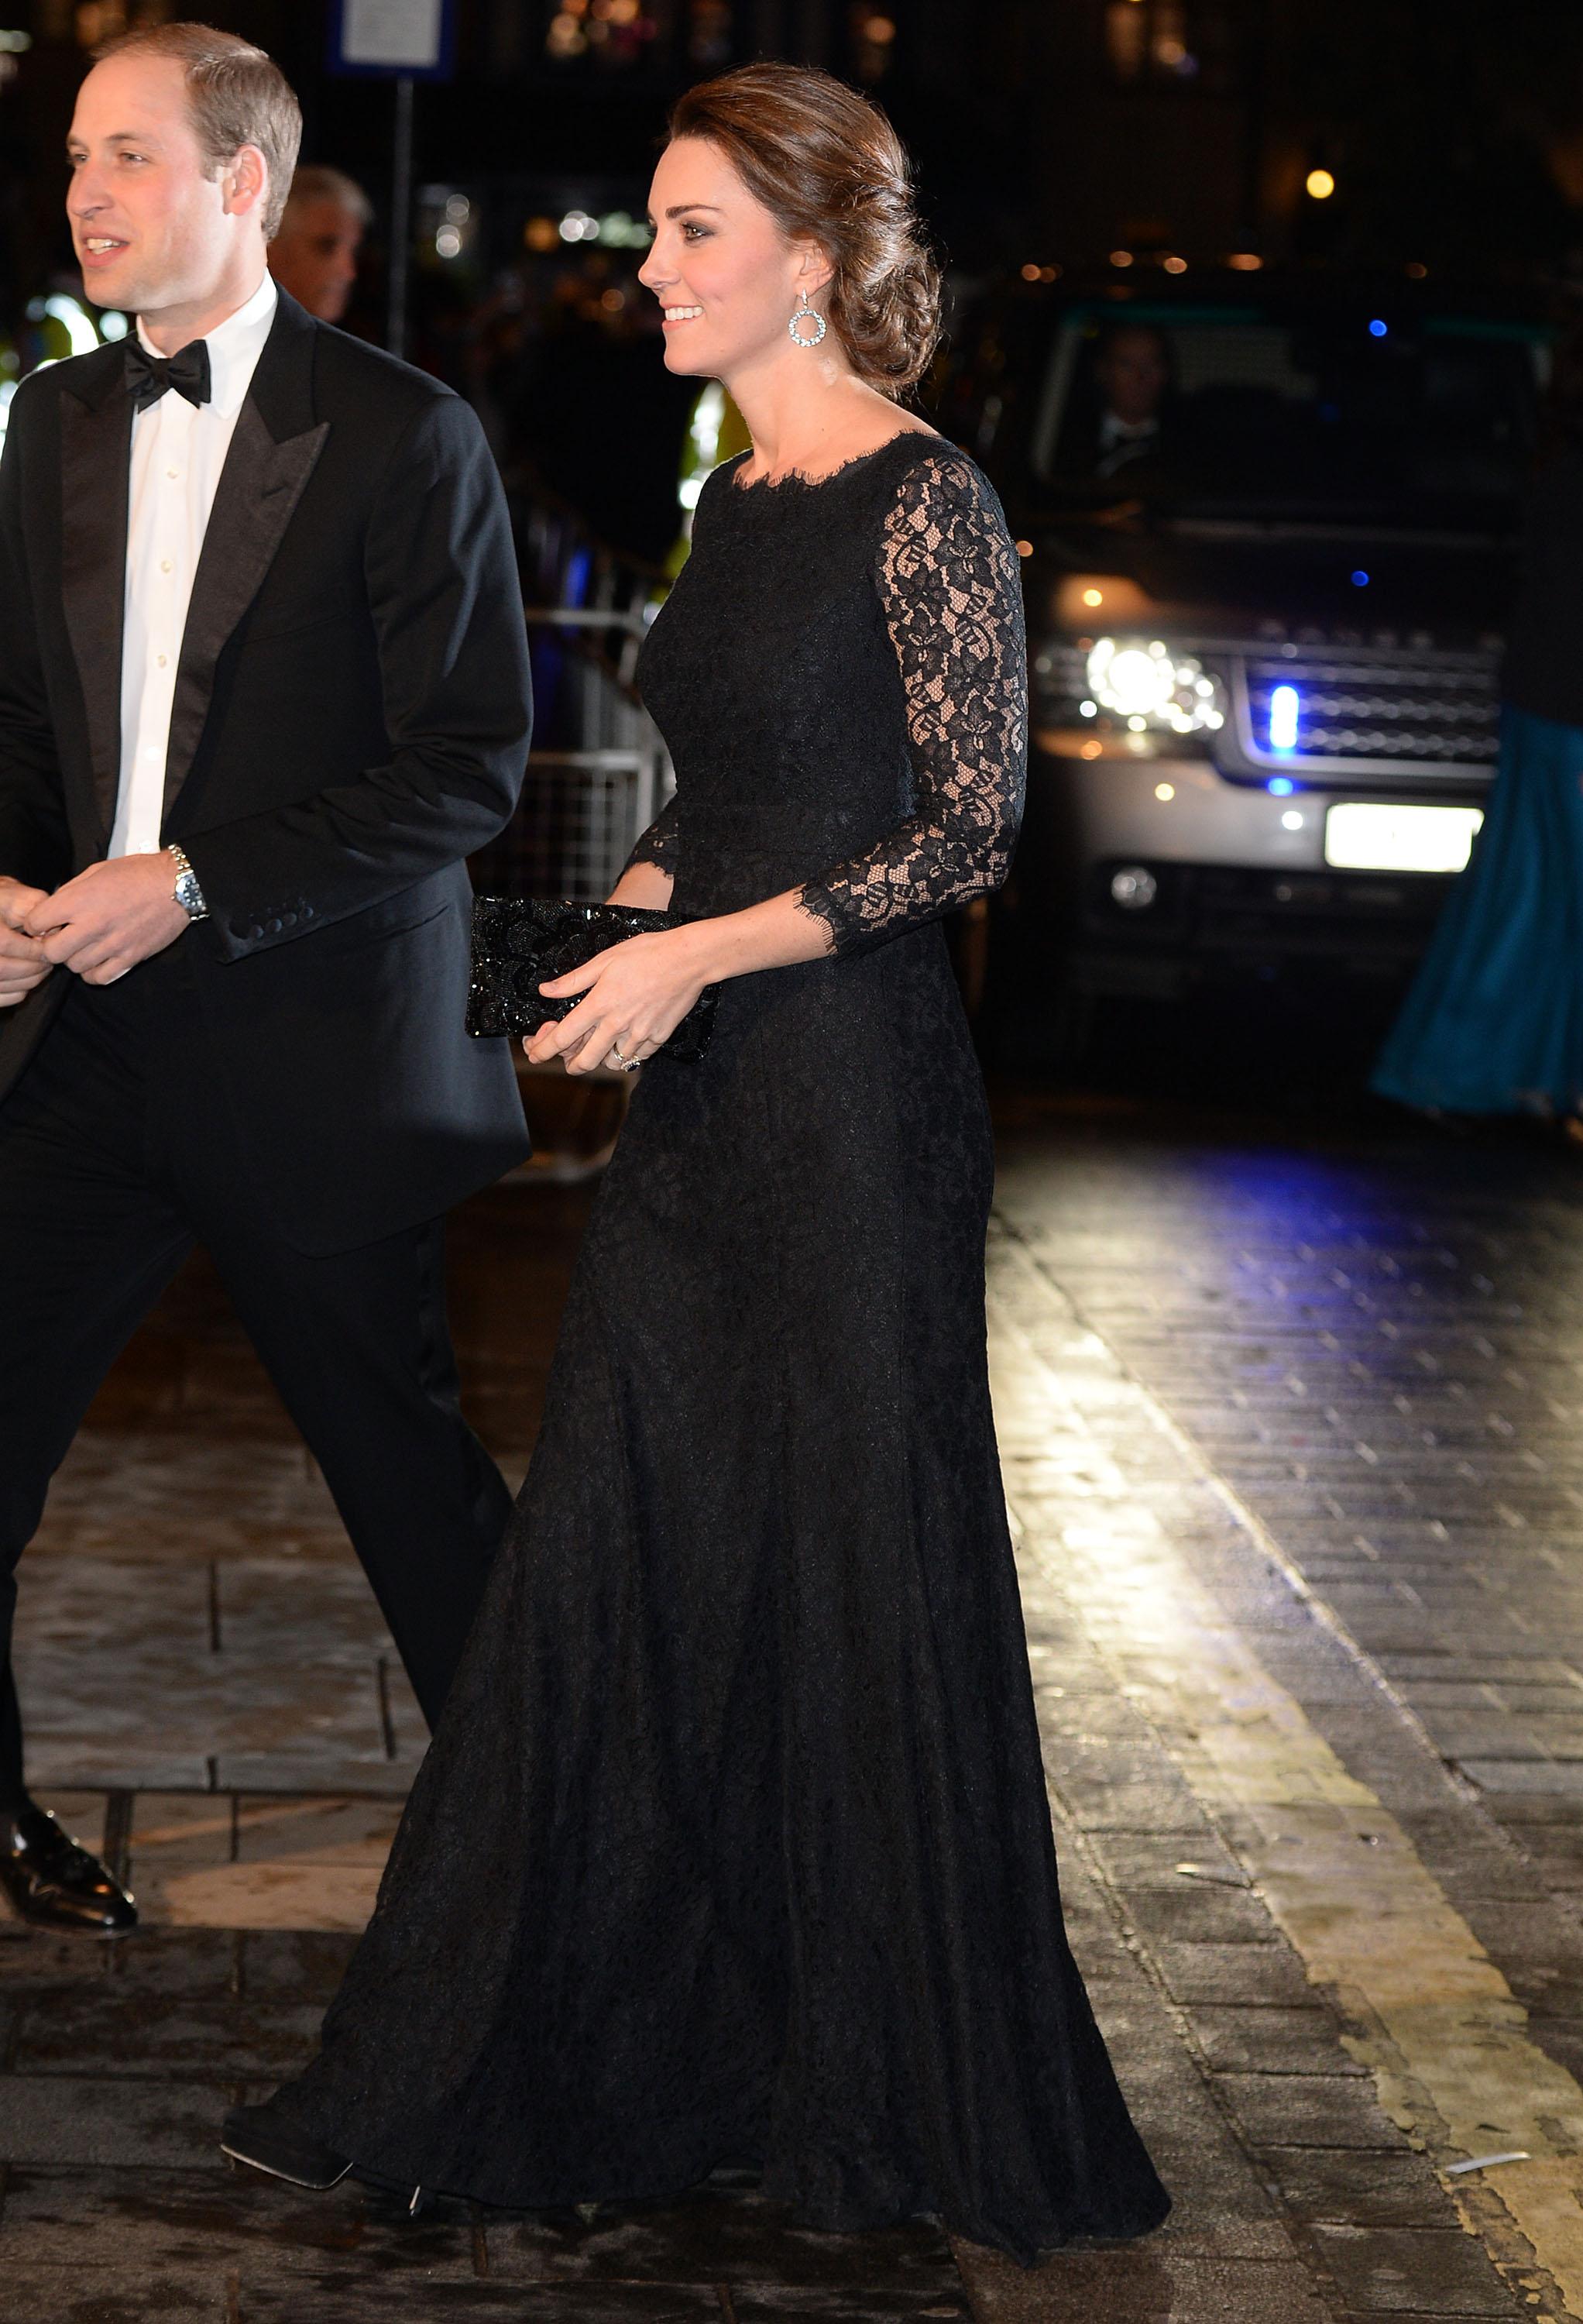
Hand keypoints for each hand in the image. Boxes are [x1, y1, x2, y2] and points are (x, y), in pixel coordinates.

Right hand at [0, 877, 53, 1006]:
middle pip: (3, 968)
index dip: (33, 949)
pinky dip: (19, 990)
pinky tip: (25, 976)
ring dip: (30, 980)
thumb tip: (51, 931)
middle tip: (49, 961)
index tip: (48, 947)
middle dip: (34, 967)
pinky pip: (2, 998)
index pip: (5, 943)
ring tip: (41, 967)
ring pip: (4, 985)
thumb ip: (32, 905)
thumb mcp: (12, 895)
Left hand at [20, 854, 187, 985]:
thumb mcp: (96, 871)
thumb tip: (54, 909)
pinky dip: (93, 973)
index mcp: (79, 900)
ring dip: (75, 959)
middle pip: (52, 952)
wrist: (177, 886)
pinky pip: (99, 978)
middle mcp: (93, 925)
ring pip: (75, 967)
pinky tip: (98, 960)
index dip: (36, 924)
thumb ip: (71, 892)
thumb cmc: (138, 874)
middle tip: (62, 939)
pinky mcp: (130, 958)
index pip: (37, 923)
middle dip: (52, 946)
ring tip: (84, 948)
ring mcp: (112, 944)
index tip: (44, 924)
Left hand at [525, 924, 713, 1074]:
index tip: (534, 1053)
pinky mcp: (658, 1038)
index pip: (563, 1036)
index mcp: (600, 1004)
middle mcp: (617, 1025)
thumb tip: (546, 991)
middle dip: (571, 1064)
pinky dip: (626, 1053)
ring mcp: (640, 1034)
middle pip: (585, 1061)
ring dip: (599, 1058)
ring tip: (598, 1045)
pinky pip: (636, 1056)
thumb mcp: (604, 960)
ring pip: (611, 1062)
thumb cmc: (647, 953)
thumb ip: (573, 980)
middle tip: (567, 1059)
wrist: (689, 959)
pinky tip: (624, 1040)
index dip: (543, 1049)